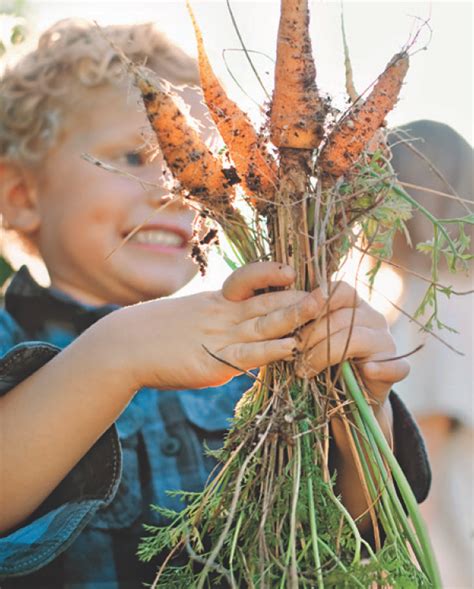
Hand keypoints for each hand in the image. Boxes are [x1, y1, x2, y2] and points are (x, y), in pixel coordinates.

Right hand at [107, 262, 323, 390]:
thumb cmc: (157, 334)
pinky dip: (271, 351)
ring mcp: (218, 337)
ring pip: (263, 323)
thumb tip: (240, 327)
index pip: (254, 283)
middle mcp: (222, 314)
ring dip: (294, 316)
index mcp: (218, 301)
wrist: (124, 347)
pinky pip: (247, 355)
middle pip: (267, 301)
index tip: (303, 274)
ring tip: (321, 308)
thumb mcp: (191, 318)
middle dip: (300, 295)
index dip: (279, 279)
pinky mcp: (211, 362)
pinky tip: (292, 347)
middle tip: (332, 289)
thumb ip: (218, 320)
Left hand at [293, 281, 408, 406]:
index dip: (318, 299)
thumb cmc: (322, 361)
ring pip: (357, 338)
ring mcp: (387, 342)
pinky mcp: (396, 368)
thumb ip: (303, 322)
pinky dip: (382, 368)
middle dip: (311, 336)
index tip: (295, 316)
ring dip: (325, 355)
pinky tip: (367, 371)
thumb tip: (278, 312)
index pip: (340, 290)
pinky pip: (394, 365)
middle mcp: (373, 318)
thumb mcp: (310, 338)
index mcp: (353, 305)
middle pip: (342, 318)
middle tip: (291, 353)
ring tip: (304, 371)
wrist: (346, 398)